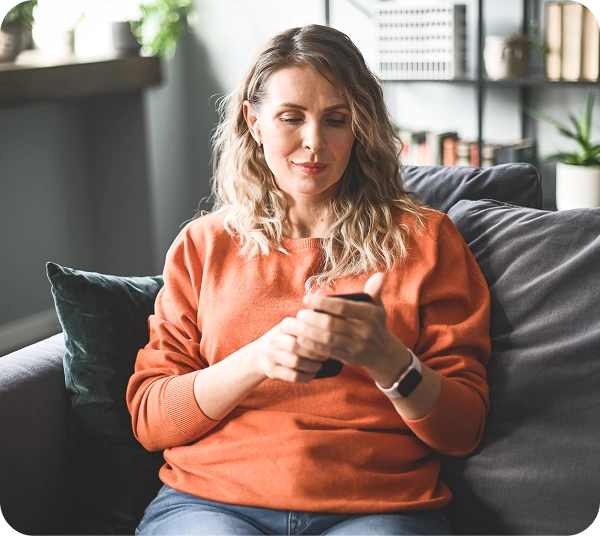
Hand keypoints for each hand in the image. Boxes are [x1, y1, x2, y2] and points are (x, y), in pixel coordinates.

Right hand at [255, 319, 329, 382]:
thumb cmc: (287, 339)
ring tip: (319, 365)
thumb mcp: (295, 328)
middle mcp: (274, 339)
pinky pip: (292, 376)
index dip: (315, 334)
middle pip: (296, 345)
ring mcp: (271, 355)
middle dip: (314, 352)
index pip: (299, 326)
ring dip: (311, 365)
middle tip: (326, 356)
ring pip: (295, 362)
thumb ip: (311, 324)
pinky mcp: (271, 370)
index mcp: (284, 325)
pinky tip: (312, 374)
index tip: (327, 339)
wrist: (261, 354)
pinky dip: (305, 377)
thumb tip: (336, 321)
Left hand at [294, 272, 411, 385]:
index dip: (323, 303)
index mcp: (370, 314)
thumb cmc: (375, 323)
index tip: (306, 298)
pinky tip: (301, 340)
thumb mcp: (377, 307)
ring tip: (297, 325)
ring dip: (309, 332)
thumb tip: (380, 274)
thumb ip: (374, 290)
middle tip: (299, 314)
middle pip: (332, 324)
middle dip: (312, 318)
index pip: (342, 307)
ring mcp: (357, 346)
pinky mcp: (350, 358)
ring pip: (328, 339)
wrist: (384, 352)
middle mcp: (365, 330)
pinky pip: (329, 352)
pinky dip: (314, 346)